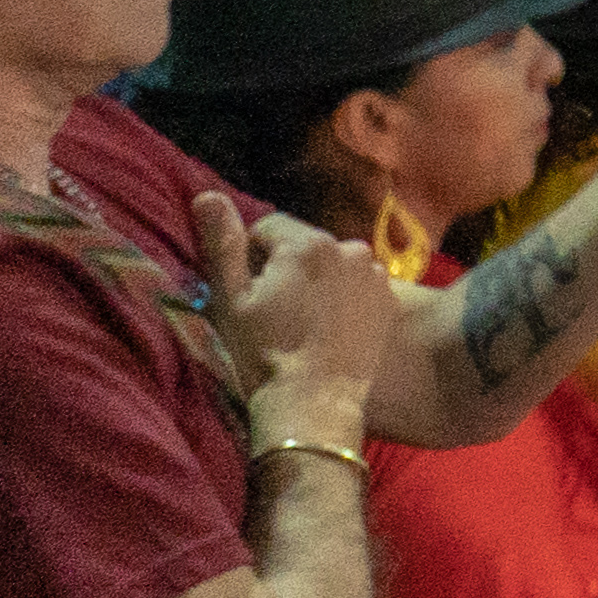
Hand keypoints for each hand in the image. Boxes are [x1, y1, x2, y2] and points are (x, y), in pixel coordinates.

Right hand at [202, 198, 397, 419]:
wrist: (314, 402)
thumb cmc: (263, 353)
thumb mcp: (231, 300)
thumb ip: (223, 244)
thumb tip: (207, 195)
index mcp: (307, 244)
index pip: (269, 228)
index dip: (251, 256)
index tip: (248, 290)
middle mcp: (350, 247)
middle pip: (305, 245)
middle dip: (287, 267)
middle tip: (274, 309)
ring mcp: (375, 273)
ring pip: (334, 264)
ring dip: (319, 281)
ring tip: (303, 321)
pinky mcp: (390, 299)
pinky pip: (358, 284)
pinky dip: (344, 297)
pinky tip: (330, 327)